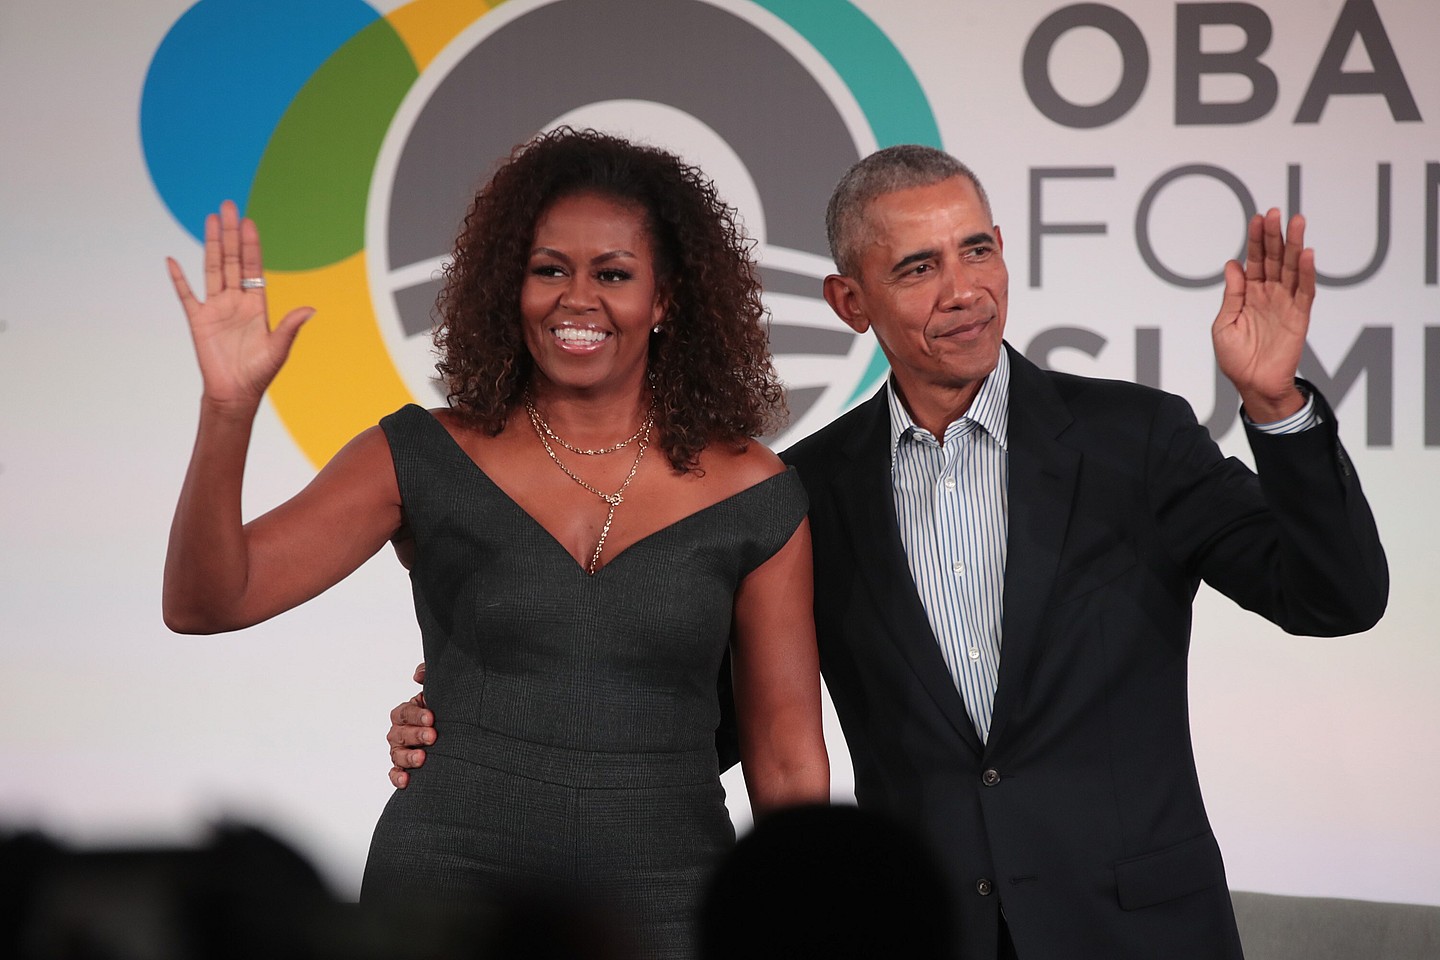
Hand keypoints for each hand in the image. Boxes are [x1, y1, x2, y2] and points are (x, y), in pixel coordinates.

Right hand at [166, 200, 312, 410]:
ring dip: (211, 244)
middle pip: (232, 260)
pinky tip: (172, 260)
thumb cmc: (259, 373)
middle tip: (228, 206)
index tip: (249, 222)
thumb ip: (290, 327)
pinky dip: (179, 278)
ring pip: (212, 269)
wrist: (235, 393)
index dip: (251, 245)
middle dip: (231, 234)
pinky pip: (186, 295)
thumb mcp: (278, 349)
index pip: (253, 267)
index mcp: (256, 304)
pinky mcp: (198, 320)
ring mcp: (215, 308)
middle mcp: (236, 301)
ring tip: (210, 219)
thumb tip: (311, 309)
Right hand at [387, 661, 433, 788]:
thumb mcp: (440, 691)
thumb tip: (418, 676)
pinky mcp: (404, 768)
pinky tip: (406, 781)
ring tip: (422, 758)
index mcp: (407, 713)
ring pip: (396, 754)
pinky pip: (395, 773)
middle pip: (399, 733)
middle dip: (415, 735)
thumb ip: (429, 676)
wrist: (457, 732)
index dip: (416, 714)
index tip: (431, 717)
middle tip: (432, 736)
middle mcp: (400, 732)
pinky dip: (397, 777)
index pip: (404, 712)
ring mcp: (401, 751)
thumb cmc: (445, 710)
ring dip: (408, 757)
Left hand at [1212, 207, 1314, 422]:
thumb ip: (1231, 295)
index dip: (1256, 240)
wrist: (1253, 385)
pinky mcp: (1299, 316)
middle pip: (1274, 258)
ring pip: (1292, 268)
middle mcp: (1269, 294)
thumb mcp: (1224, 324)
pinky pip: (1305, 291)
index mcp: (1249, 294)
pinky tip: (1308, 254)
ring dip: (1295, 245)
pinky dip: (1307, 272)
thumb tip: (1232, 264)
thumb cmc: (1236, 359)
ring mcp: (1285, 303)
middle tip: (1275, 213)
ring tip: (1297, 222)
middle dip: (1275, 235)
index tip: (1256, 218)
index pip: (1254, 260)